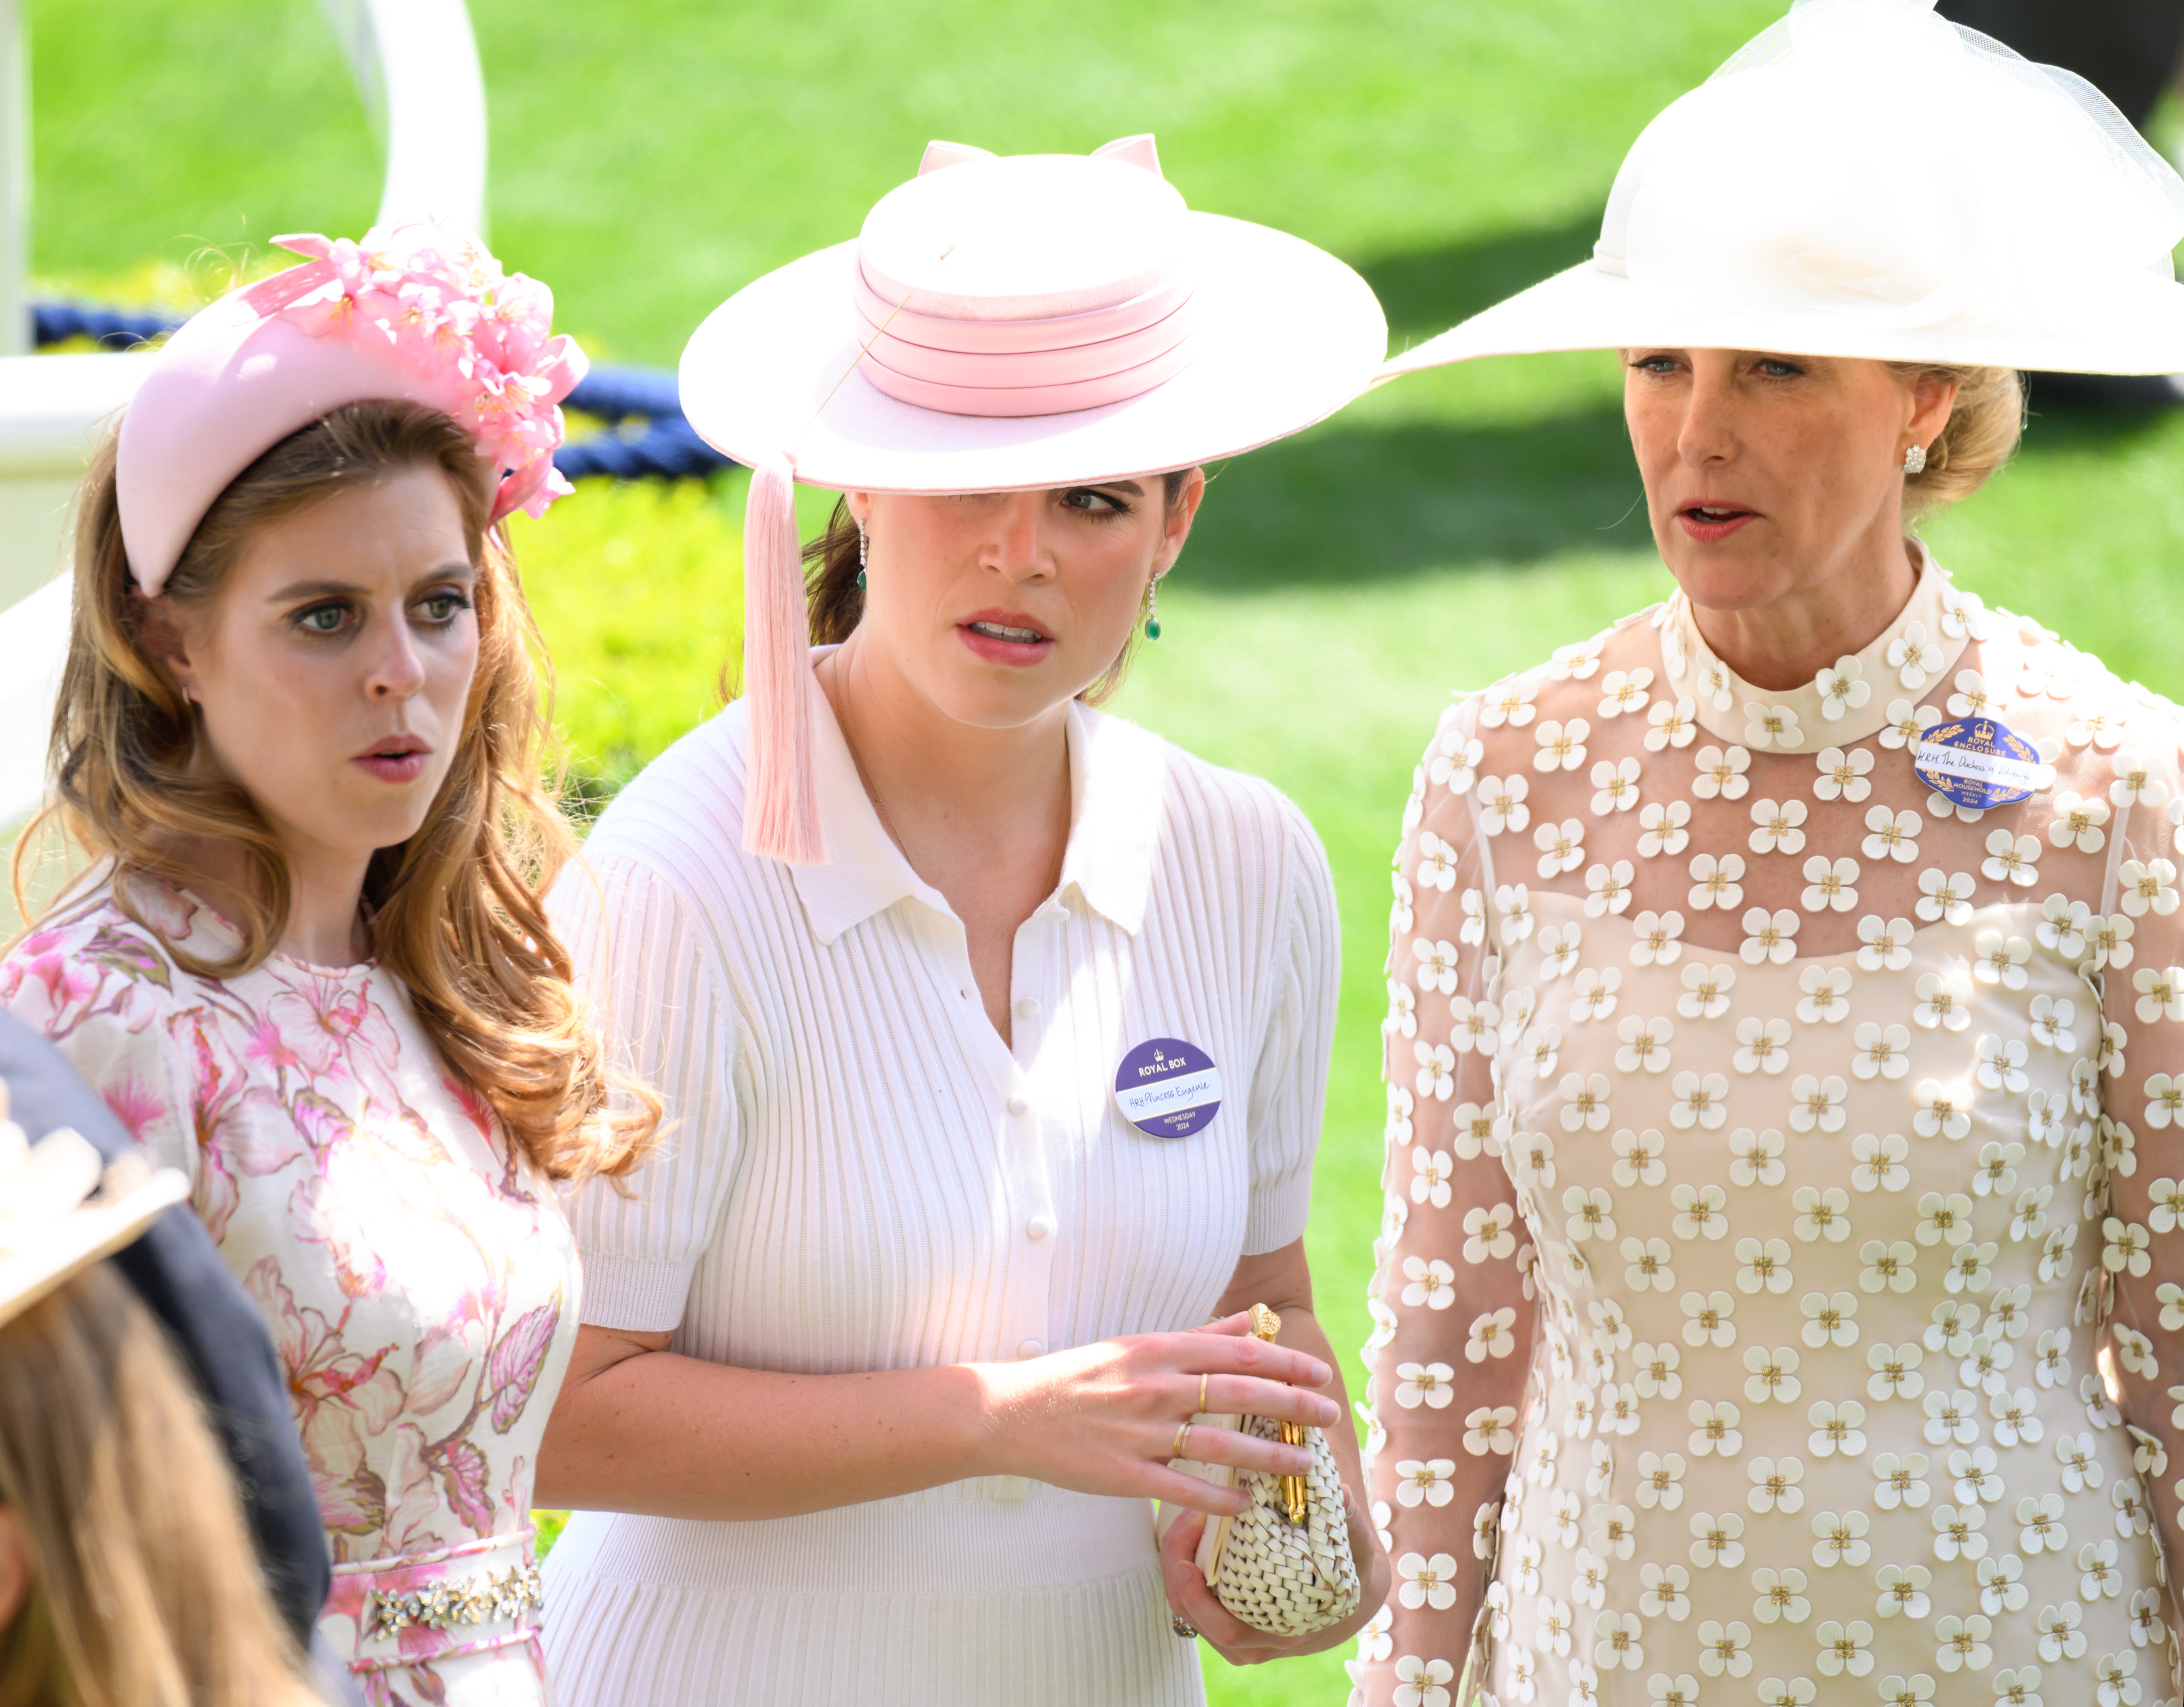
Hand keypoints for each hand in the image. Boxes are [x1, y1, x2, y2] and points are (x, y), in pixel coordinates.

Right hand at [980, 1312, 1341, 1514]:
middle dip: (1292, 1405)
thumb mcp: (1137, 1345)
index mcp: (1158, 1351)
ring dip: (1268, 1456)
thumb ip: (1198, 1336)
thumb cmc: (1079, 1377)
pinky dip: (1219, 1497)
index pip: (1237, 1354)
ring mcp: (1138, 1433)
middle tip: (1330, 1415)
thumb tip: (1251, 1321)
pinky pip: (1181, 1488)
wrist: (1013, 1413)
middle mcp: (1153, 1387)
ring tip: (1305, 1464)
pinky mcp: (1123, 1475)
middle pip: (1239, 1395)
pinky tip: (1248, 1503)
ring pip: (1219, 1445)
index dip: (1284, 1363)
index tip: (1318, 1374)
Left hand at [1160, 1483, 1391, 1664]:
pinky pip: (1191, 1599)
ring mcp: (1238, 1634)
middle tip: (1185, 1521)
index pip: (1228, 1629)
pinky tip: (1191, 1532)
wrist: (1350, 1589)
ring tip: (1187, 1520)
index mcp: (1283, 1631)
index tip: (1189, 1558)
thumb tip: (1340, 1494)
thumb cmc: (1350, 1569)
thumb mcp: (1356, 1548)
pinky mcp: (1226, 1617)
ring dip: (1177, 1564)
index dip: (1199, 1597)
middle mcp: (1256, 1641)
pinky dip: (1183, 1567)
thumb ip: (1348, 1522)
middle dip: (1178, 1570)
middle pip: (1197, 1617)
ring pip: (1188, 1610)